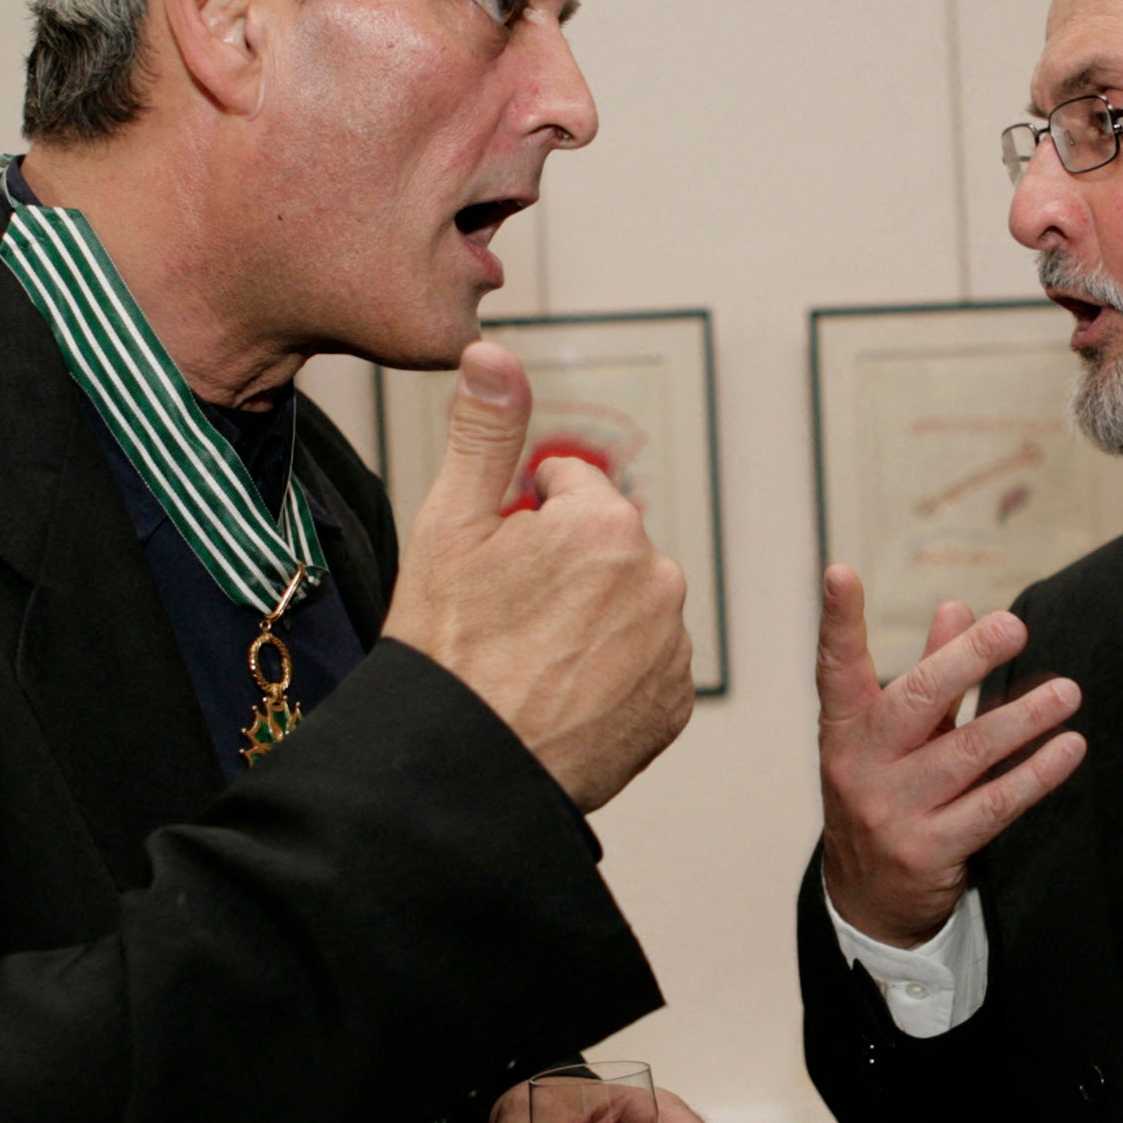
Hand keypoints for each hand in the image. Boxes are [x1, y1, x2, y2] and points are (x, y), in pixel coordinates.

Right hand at [381, 342, 692, 810]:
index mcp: (605, 523)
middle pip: (604, 545)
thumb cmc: (448, 653)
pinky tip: (562, 693)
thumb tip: (493, 352)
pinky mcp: (676, 704)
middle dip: (564, 568)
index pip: (569, 485)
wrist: (464, 769)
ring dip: (591, 619)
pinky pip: (647, 666)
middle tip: (508, 619)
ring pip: (628, 605)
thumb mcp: (447, 527)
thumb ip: (483, 431)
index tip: (495, 566)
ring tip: (532, 661)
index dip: (522, 518)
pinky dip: (613, 674)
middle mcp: (657, 578)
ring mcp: (672, 646)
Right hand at [817, 569, 1086, 946]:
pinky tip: (1068, 749)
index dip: (837, 620)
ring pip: (967, 753)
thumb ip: (929, 674)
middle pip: (916, 700)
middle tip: (1013, 626)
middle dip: (966, 659)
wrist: (867, 898)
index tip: (840, 574)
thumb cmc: (886, 793)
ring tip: (1067, 692)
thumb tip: (959, 607)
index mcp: (846, 728)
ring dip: (1023, 718)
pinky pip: (995, 804)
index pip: (837, 667)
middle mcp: (861, 766)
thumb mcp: (893, 735)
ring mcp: (893, 811)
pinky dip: (1036, 774)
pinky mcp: (929, 850)